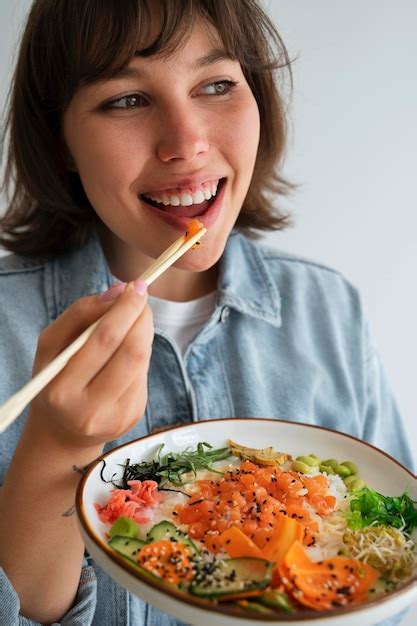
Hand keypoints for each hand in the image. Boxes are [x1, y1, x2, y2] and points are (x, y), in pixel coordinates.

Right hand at [28, 280, 152, 448]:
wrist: (62, 431)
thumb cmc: (55, 378)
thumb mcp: (52, 344)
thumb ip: (80, 313)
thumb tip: (118, 291)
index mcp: (62, 389)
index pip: (103, 341)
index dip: (125, 310)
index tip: (136, 286)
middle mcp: (90, 409)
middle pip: (131, 352)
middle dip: (141, 317)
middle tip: (141, 295)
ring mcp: (116, 416)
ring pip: (142, 361)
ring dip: (143, 332)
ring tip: (134, 318)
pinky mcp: (133, 417)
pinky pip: (143, 374)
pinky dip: (139, 354)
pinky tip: (126, 351)